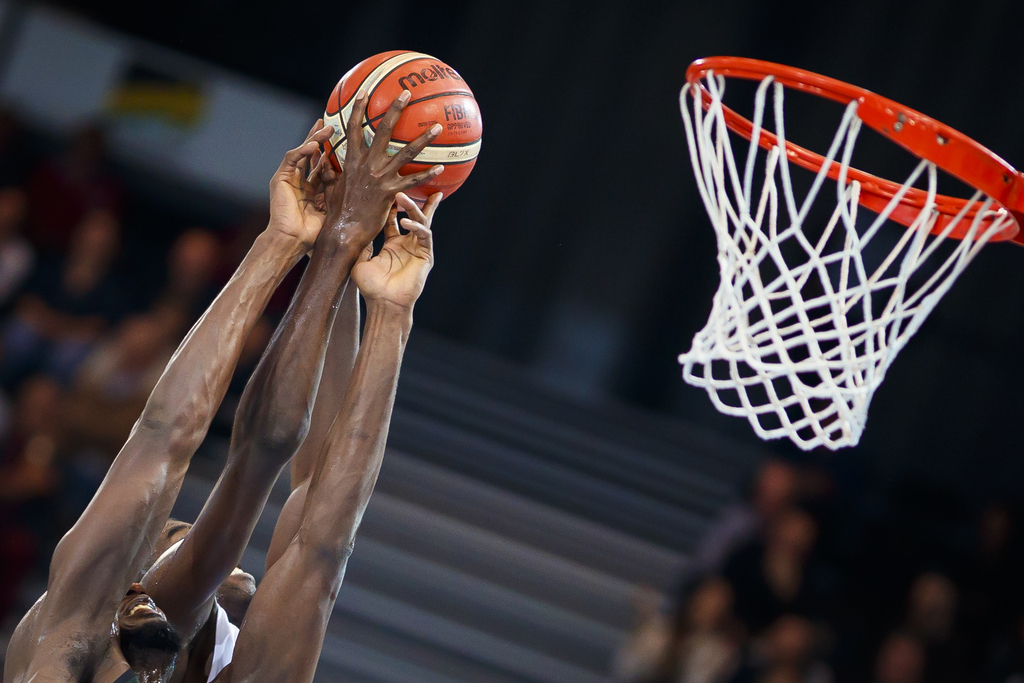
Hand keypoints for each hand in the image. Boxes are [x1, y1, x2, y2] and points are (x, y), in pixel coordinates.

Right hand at [267, 120, 333, 249]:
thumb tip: (370, 190)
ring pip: (302, 151)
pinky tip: (314, 145)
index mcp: (313, 189)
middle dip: (321, 138)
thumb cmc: (316, 233)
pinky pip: (292, 159)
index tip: (345, 141)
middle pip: (311, 154)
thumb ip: (344, 197)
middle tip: (333, 125)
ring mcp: (289, 178)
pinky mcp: (279, 178)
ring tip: (327, 129)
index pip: (322, 165)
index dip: (332, 152)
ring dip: (314, 139)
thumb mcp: (334, 209)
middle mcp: (300, 180)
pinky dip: (303, 150)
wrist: (293, 241)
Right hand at [322, 89, 444, 249]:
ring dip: (423, 139)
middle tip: (407, 92)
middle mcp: (367, 164)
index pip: (353, 126)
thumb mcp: (332, 183)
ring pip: (405, 153)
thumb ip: (333, 167)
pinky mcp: (391, 193)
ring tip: (437, 127)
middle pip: (382, 130)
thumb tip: (327, 154)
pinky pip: (413, 181)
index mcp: (352, 159)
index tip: (365, 90)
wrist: (343, 231)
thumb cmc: (338, 210)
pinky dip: (427, 174)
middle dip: (395, 109)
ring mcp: (380, 177)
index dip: (358, 107)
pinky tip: (440, 167)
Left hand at [352, 192, 439, 309]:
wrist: (383, 304)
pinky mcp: (426, 256)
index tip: (386, 188)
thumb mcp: (360, 260)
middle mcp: (406, 245)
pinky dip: (417, 227)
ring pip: (420, 221)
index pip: (394, 219)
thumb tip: (353, 224)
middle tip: (409, 183)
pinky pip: (424, 236)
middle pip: (414, 216)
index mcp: (392, 245)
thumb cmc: (370, 287)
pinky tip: (406, 222)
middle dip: (413, 200)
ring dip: (413, 208)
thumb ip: (361, 242)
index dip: (391, 204)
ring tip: (403, 197)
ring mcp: (418, 249)